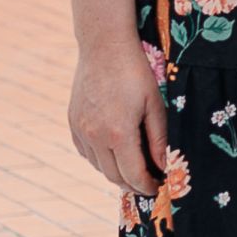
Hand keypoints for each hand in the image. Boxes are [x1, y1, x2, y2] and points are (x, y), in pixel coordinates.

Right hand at [67, 31, 173, 199]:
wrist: (103, 47)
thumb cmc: (136, 74)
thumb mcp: (155, 106)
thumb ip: (159, 140)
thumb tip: (164, 167)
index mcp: (118, 134)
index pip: (133, 174)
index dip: (147, 186)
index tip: (160, 188)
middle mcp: (94, 136)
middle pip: (113, 176)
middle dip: (133, 184)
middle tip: (150, 184)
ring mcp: (80, 130)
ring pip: (98, 166)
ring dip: (116, 172)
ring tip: (135, 169)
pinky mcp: (72, 122)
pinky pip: (86, 152)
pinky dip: (101, 159)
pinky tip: (115, 153)